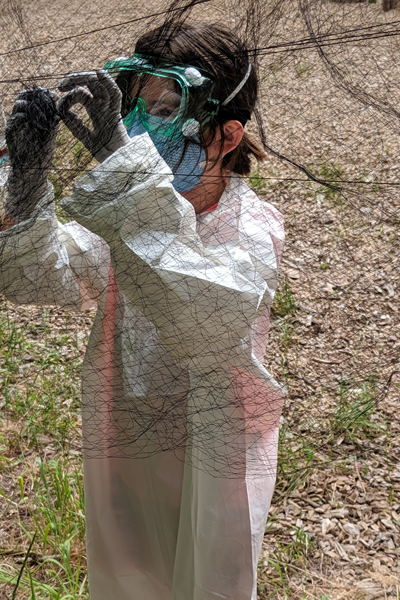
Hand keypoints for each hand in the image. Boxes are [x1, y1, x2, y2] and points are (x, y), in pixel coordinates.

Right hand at [5, 86, 59, 221]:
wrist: (31, 171)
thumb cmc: (42, 155)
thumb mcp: (51, 135)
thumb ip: (53, 121)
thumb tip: (60, 107)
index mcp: (32, 115)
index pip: (34, 96)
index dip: (44, 94)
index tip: (56, 97)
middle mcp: (22, 116)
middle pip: (25, 95)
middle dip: (38, 96)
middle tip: (50, 102)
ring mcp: (15, 123)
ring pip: (20, 104)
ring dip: (35, 107)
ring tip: (45, 116)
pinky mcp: (10, 131)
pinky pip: (16, 117)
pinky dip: (28, 118)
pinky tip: (38, 125)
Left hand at [58, 70, 129, 162]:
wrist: (116, 162)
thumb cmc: (103, 152)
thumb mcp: (83, 136)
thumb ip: (74, 123)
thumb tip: (60, 110)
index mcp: (96, 110)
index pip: (82, 93)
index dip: (69, 92)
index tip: (58, 98)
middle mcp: (103, 106)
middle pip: (90, 84)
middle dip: (75, 79)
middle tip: (61, 85)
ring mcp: (110, 108)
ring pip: (100, 84)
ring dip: (85, 77)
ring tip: (71, 78)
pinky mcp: (116, 113)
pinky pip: (115, 93)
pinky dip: (108, 81)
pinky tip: (97, 73)